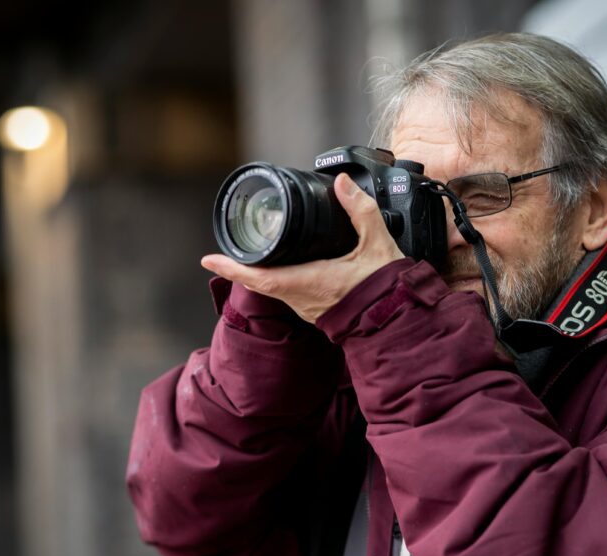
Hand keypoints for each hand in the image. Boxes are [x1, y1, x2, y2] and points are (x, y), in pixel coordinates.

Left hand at [201, 173, 404, 323]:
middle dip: (239, 266)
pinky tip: (278, 268)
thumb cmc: (386, 289)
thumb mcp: (377, 243)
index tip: (208, 258)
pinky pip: (286, 293)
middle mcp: (302, 298)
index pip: (260, 277)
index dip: (232, 268)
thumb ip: (360, 210)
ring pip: (272, 289)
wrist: (398, 321)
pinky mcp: (314, 310)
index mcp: (311, 281)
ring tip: (244, 256)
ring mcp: (306, 307)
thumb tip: (342, 184)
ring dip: (256, 273)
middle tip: (220, 252)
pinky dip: (275, 279)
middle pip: (259, 282)